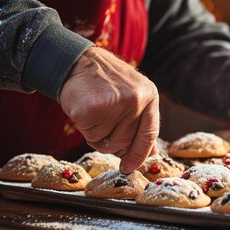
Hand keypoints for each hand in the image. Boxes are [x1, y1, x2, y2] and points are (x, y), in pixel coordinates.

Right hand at [59, 47, 158, 173]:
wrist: (78, 61)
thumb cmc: (105, 83)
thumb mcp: (132, 96)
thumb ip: (142, 124)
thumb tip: (152, 154)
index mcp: (150, 95)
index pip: (149, 134)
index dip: (139, 155)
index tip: (129, 168)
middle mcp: (137, 99)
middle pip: (124, 142)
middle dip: (110, 139)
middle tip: (101, 118)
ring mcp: (116, 102)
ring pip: (105, 141)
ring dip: (95, 132)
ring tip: (93, 109)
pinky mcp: (93, 108)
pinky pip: (89, 134)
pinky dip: (83, 126)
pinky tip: (83, 107)